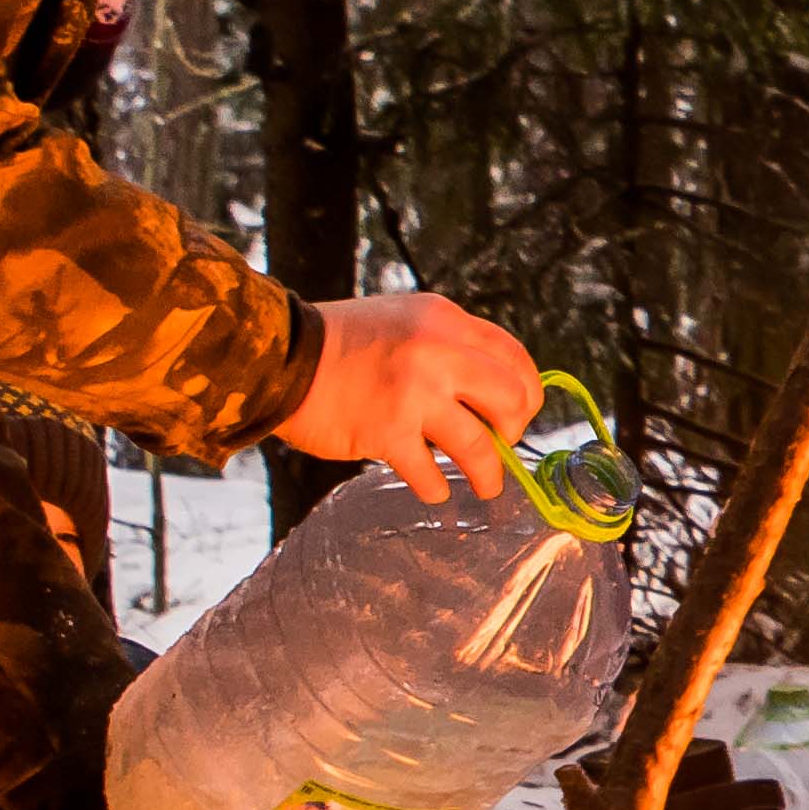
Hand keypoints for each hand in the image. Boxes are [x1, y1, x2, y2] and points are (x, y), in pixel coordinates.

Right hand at [277, 289, 536, 501]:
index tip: (520, 412)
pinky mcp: (387, 431)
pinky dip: (437, 487)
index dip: (526, 391)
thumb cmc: (341, 344)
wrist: (281, 357)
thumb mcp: (404, 321)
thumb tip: (491, 392)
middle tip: (501, 444)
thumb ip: (447, 346)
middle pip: (510, 398)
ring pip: (478, 445)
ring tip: (487, 486)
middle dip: (514, 429)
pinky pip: (429, 473)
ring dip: (488, 474)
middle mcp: (436, 351)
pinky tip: (433, 489)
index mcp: (444, 321)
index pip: (513, 356)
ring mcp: (414, 393)